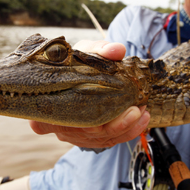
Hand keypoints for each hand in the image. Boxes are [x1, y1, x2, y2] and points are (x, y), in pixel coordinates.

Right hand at [29, 40, 150, 148]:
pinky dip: (128, 131)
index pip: (46, 120)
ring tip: (143, 112)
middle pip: (84, 132)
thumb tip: (116, 50)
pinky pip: (109, 140)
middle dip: (113, 125)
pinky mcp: (89, 137)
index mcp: (49, 103)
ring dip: (125, 128)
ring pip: (100, 139)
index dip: (54, 124)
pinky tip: (142, 120)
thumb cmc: (79, 61)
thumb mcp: (86, 51)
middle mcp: (59, 123)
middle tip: (134, 110)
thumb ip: (100, 49)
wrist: (84, 70)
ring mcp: (74, 133)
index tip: (53, 121)